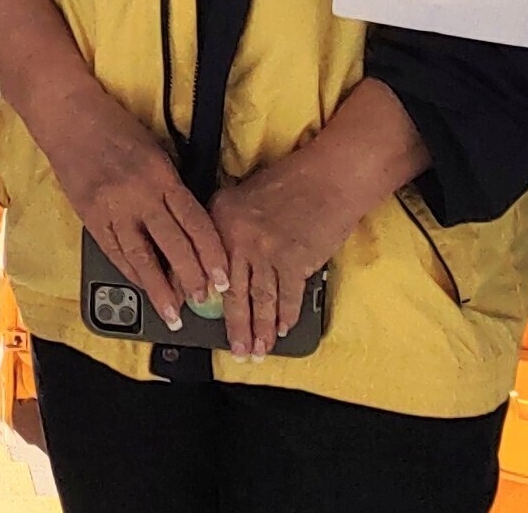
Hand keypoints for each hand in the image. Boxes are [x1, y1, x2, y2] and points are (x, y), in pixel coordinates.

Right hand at [27, 87, 226, 333]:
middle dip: (190, 278)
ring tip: (173, 313)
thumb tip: (191, 223)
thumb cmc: (116, 127)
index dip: (211, 254)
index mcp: (161, 175)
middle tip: (202, 301)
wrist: (68, 116)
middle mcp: (138, 195)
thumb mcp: (155, 150)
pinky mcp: (90, 217)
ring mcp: (112, 209)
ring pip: (141, 258)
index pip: (194, 222)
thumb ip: (171, 185)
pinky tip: (143, 287)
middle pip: (172, 245)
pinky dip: (131, 274)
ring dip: (159, 289)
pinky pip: (115, 253)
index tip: (222, 278)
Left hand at [208, 160, 355, 358]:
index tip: (198, 317)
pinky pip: (287, 297)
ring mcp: (267, 252)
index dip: (202, 295)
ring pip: (260, 301)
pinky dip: (286, 316)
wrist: (328, 177)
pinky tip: (283, 329)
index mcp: (220, 218)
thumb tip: (217, 265)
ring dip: (260, 329)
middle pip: (233, 293)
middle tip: (236, 351)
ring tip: (258, 350)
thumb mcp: (241, 194)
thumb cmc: (289, 181)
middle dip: (236, 327)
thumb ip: (225, 226)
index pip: (205, 265)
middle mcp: (239, 238)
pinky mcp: (295, 262)